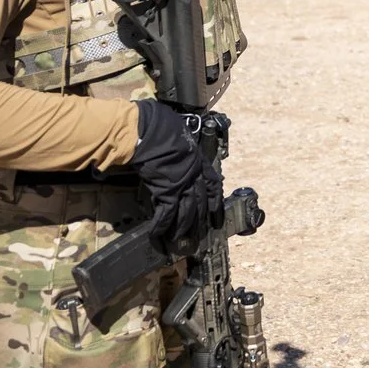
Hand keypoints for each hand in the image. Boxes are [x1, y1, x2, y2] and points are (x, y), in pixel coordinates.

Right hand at [133, 101, 220, 254]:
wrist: (151, 131)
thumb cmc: (161, 126)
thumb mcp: (178, 135)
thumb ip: (179, 147)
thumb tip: (172, 147)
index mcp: (198, 161)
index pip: (212, 184)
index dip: (215, 200)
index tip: (216, 212)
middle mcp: (194, 175)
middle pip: (200, 202)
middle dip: (200, 220)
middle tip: (201, 235)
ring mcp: (181, 184)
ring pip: (187, 212)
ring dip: (183, 228)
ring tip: (180, 241)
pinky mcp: (165, 191)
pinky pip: (166, 213)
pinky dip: (161, 226)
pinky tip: (157, 235)